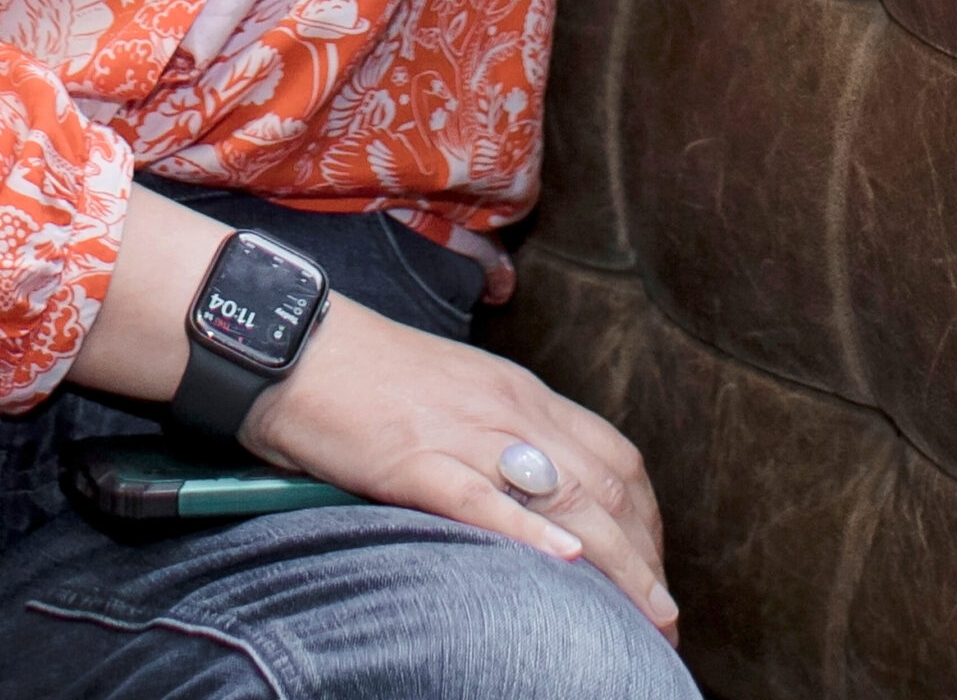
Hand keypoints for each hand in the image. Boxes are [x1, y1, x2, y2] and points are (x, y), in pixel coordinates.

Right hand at [243, 293, 678, 642]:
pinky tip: (563, 562)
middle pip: (605, 482)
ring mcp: (463, 431)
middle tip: (663, 615)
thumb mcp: (455, 394)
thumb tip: (539, 490)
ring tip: (647, 616)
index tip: (655, 568)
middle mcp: (506, 407)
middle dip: (646, 556)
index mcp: (518, 391)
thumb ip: (502, 434)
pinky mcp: (413, 458)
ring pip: (563, 494)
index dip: (647, 519)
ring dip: (617, 562)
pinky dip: (529, 531)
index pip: (613, 454)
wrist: (293, 341)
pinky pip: (482, 498)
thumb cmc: (365, 373)